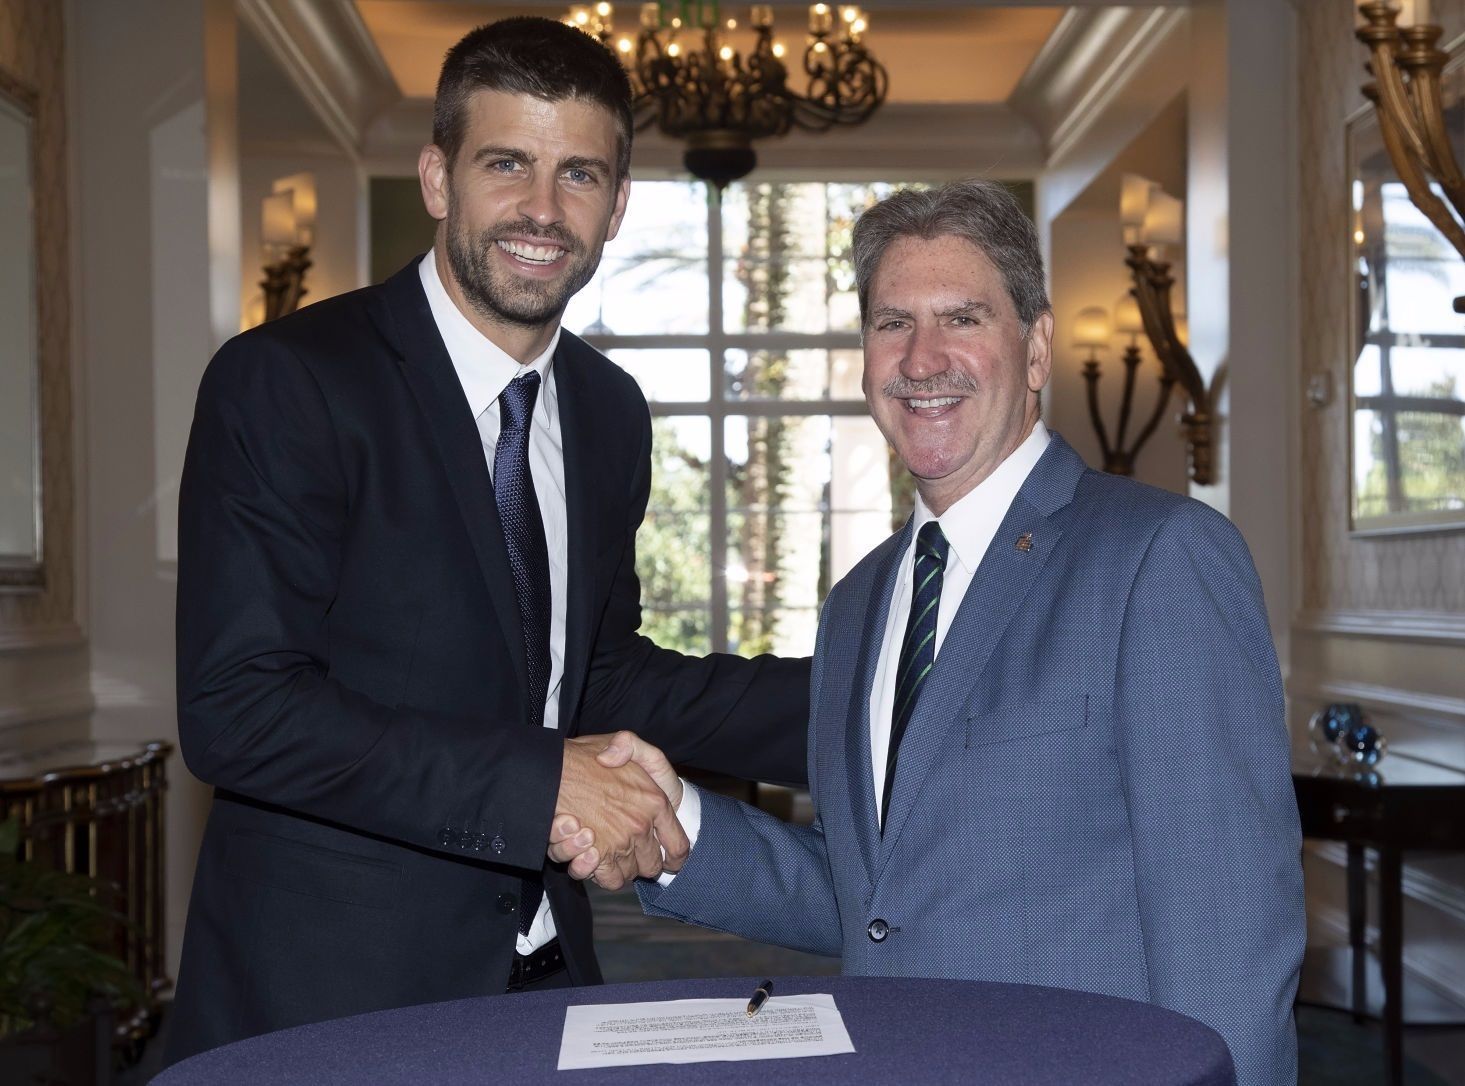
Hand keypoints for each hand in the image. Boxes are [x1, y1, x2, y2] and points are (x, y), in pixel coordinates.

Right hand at [552, 735, 688, 890]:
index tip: (669, 859)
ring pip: (629, 874)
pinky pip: (608, 879)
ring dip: (619, 867)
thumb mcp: (623, 741)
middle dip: (642, 862)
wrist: (549, 772)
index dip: (675, 857)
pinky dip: (602, 872)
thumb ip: (634, 747)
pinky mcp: (595, 857)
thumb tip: (621, 763)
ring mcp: (618, 844)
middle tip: (627, 849)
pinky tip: (590, 856)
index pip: (679, 845)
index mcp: (656, 801)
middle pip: (653, 866)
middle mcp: (640, 826)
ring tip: (603, 848)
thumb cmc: (585, 757)